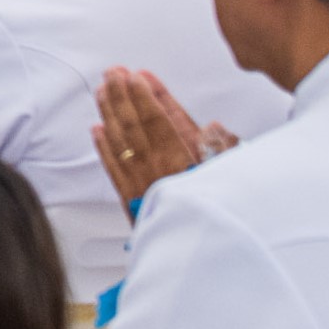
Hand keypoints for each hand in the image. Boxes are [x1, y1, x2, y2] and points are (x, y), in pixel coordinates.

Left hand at [95, 66, 222, 204]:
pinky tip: (97, 130)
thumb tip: (214, 127)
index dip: (149, 95)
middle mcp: (158, 167)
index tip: (140, 75)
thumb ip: (223, 150)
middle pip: (136, 123)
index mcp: (183, 158)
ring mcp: (141, 181)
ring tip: (102, 91)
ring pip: (120, 139)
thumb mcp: (231, 176)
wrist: (198, 255)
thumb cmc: (215, 211)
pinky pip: (112, 167)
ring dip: (110, 112)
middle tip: (113, 72)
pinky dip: (104, 146)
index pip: (162, 118)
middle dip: (123, 94)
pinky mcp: (130, 198)